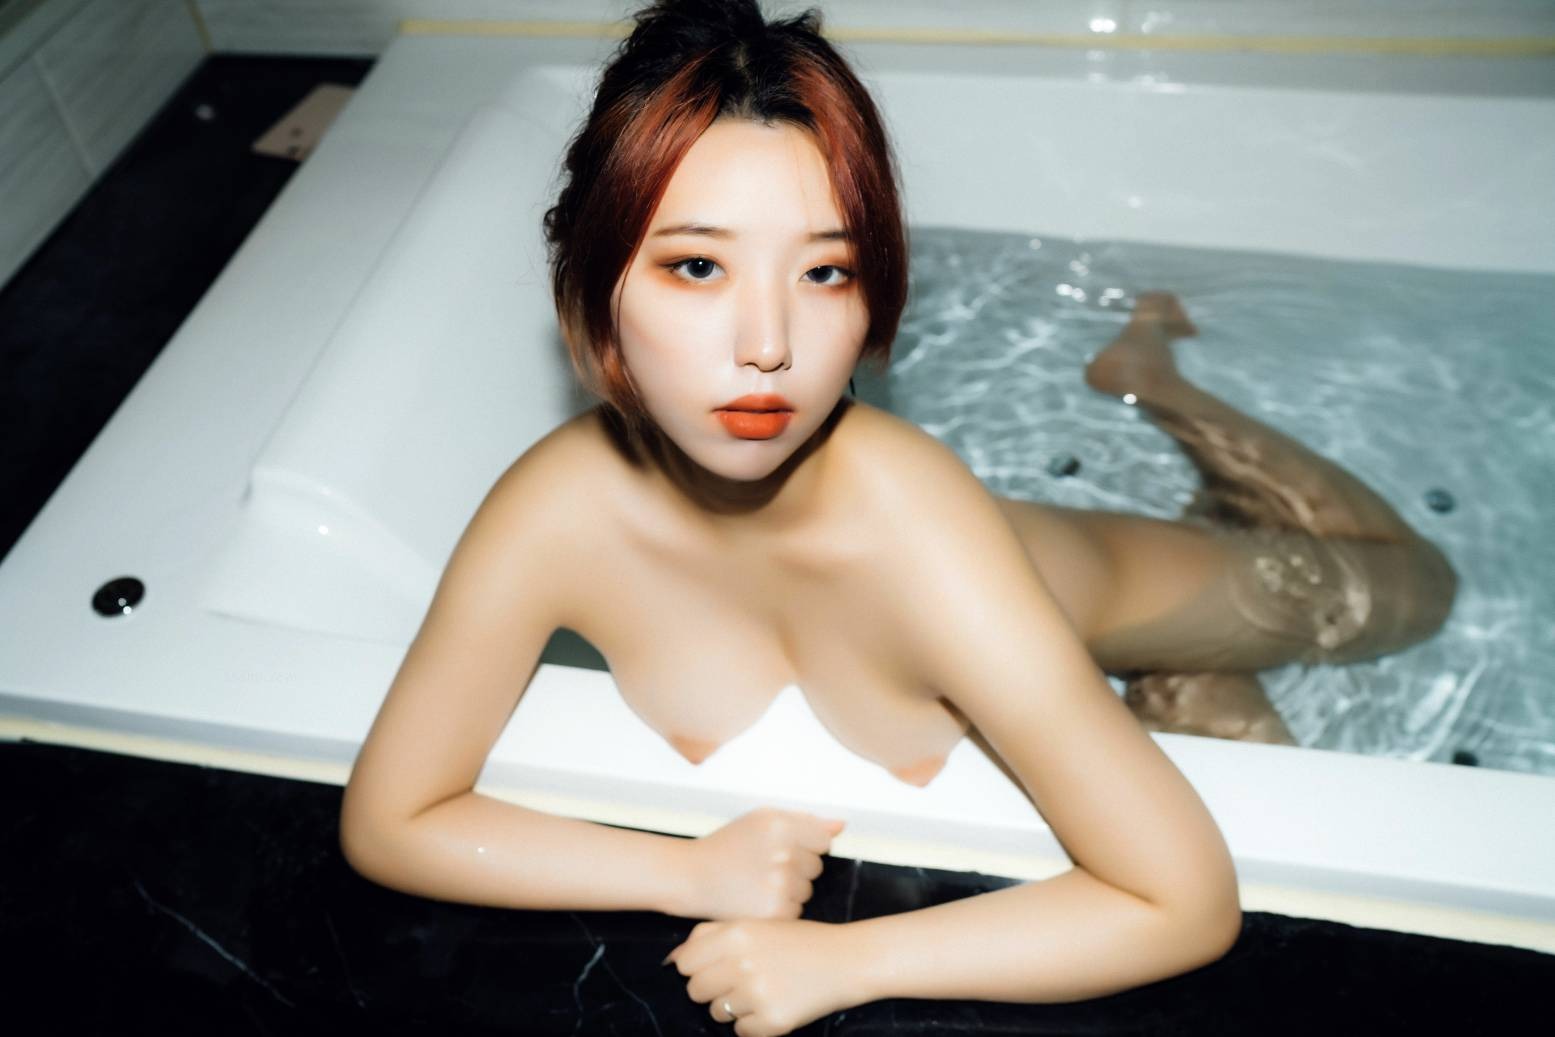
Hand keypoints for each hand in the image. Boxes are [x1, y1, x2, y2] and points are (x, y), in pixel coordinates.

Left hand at [665, 918, 860, 1035]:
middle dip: (712, 989)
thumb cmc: (799, 940)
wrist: (847, 959)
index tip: (714, 967)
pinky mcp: (773, 1021)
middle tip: (740, 981)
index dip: (697, 967)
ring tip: (763, 989)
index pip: (686, 963)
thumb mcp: (757, 924)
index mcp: (736, 934)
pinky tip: (776, 1003)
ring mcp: (757, 994)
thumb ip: (712, 935)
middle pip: (696, 991)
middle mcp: (742, 963)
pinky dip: (755, 1024)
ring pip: (717, 1013)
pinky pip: (742, 1032)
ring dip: (734, 1007)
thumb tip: (673, 960)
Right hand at [680, 807, 842, 920]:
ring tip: (758, 883)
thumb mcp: (762, 820)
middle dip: (797, 868)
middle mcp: (784, 854)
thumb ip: (805, 821)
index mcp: (782, 826)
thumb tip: (841, 826)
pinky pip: (795, 911)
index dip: (804, 846)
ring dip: (790, 890)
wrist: (692, 876)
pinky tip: (757, 900)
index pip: (822, 841)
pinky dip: (780, 909)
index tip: (782, 849)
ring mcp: (780, 885)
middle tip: (764, 867)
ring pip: (807, 891)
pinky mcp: (774, 912)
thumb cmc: (728, 845)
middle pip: (816, 867)